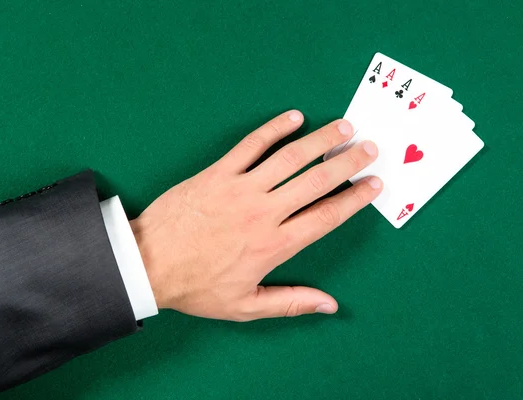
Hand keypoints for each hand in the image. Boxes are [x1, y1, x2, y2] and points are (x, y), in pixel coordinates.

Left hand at [130, 110, 381, 320]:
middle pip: (316, 180)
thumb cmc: (196, 287)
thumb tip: (330, 305)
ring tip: (344, 127)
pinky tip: (292, 118)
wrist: (148, 263)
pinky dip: (273, 129)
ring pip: (290, 157)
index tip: (374, 184)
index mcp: (275, 245)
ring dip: (321, 140)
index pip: (326, 216)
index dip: (354, 199)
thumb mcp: (245, 306)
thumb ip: (290, 302)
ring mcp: (241, 188)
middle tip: (370, 148)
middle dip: (348, 162)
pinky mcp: (218, 173)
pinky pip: (250, 145)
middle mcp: (264, 212)